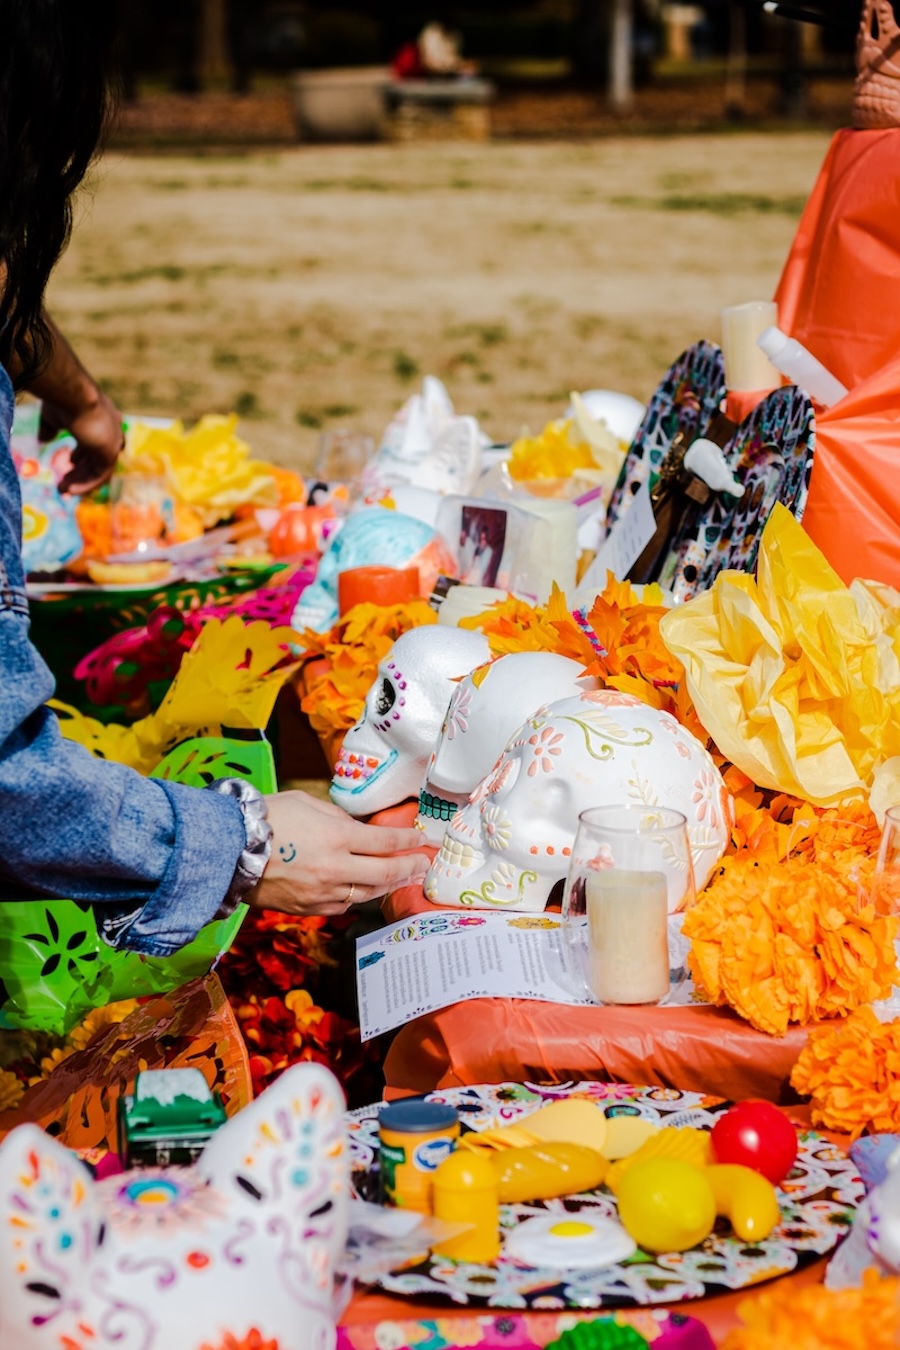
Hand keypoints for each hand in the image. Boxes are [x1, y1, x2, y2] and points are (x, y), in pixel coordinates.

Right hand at [45, 387, 124, 494]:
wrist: (73, 394)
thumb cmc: (62, 400)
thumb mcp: (53, 416)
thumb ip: (50, 428)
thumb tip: (43, 439)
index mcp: (101, 418)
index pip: (95, 441)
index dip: (83, 454)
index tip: (71, 462)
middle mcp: (110, 429)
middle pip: (96, 457)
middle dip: (80, 472)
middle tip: (64, 483)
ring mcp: (112, 441)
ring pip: (98, 468)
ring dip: (81, 481)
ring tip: (63, 490)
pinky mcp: (110, 452)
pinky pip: (100, 475)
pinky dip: (86, 484)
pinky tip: (71, 489)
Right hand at [247, 790, 430, 916]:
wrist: (227, 851)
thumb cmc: (265, 818)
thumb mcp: (306, 803)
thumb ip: (337, 817)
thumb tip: (357, 829)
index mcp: (337, 837)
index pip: (385, 842)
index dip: (408, 840)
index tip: (421, 839)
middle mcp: (336, 868)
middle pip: (385, 872)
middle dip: (409, 867)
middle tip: (423, 864)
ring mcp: (323, 892)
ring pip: (367, 893)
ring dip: (389, 885)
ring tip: (402, 878)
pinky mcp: (309, 908)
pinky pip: (343, 905)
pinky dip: (359, 896)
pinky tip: (366, 890)